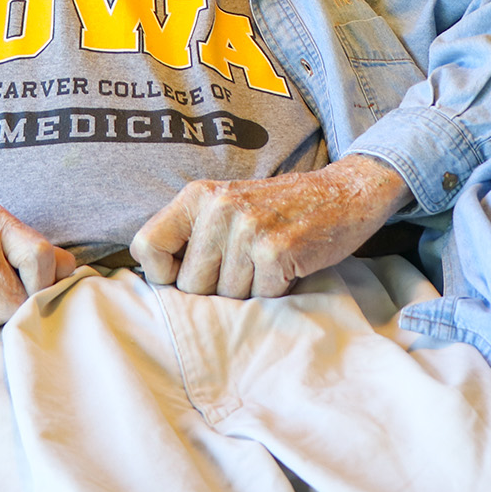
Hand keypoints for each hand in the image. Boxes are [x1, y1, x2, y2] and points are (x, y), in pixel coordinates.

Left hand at [131, 156, 411, 298]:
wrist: (343, 194)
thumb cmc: (280, 209)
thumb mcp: (227, 206)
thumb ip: (192, 234)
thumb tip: (155, 280)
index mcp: (198, 196)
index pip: (147, 246)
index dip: (164, 274)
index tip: (189, 274)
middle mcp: (219, 207)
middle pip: (190, 285)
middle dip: (217, 289)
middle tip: (246, 266)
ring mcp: (248, 227)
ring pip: (226, 296)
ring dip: (250, 290)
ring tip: (269, 262)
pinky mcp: (276, 249)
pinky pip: (260, 297)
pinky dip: (276, 290)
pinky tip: (289, 265)